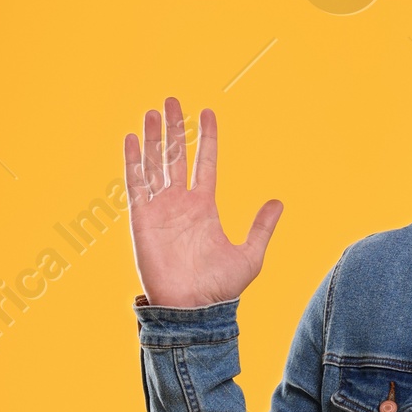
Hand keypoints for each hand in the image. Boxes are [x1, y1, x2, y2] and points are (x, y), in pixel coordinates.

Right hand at [123, 97, 282, 306]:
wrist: (193, 311)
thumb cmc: (220, 289)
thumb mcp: (249, 255)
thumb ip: (261, 227)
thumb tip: (278, 201)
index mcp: (204, 207)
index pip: (205, 162)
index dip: (206, 137)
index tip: (207, 111)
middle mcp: (180, 203)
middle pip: (176, 156)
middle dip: (174, 128)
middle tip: (172, 99)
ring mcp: (160, 210)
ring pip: (155, 165)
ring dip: (154, 138)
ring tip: (154, 110)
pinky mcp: (142, 220)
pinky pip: (136, 186)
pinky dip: (133, 162)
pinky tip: (134, 138)